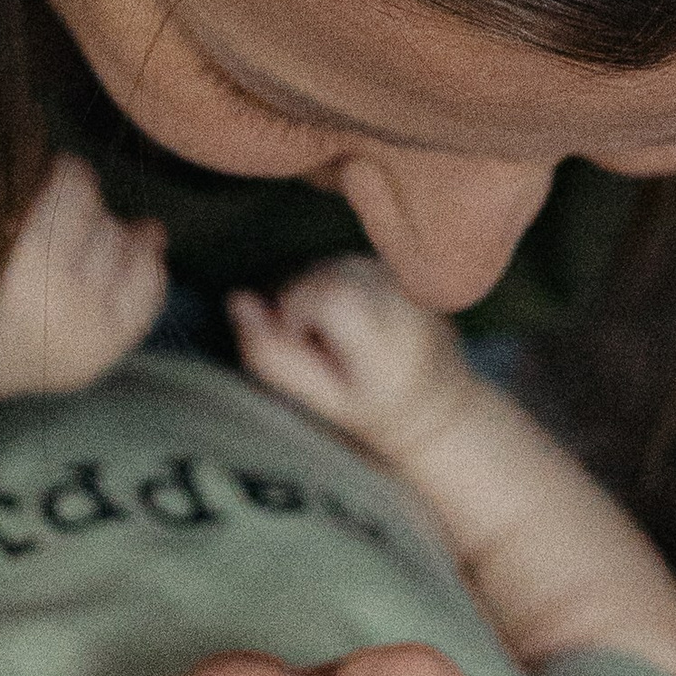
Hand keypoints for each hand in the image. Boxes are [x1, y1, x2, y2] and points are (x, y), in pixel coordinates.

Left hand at [0, 160, 167, 405]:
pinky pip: (43, 173)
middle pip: (119, 234)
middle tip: (44, 252)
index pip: (150, 277)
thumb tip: (154, 233)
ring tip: (28, 221)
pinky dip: (32, 174)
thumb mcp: (69, 348)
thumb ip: (120, 298)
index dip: (127, 261)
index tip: (90, 266)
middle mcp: (71, 305)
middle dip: (91, 233)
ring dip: (64, 196)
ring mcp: (31, 261)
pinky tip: (9, 201)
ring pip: (84, 192)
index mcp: (95, 344)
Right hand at [228, 255, 469, 458]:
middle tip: (331, 354)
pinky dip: (338, 291)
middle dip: (304, 310)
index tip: (316, 356)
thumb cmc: (376, 409)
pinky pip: (345, 266)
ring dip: (319, 300)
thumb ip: (273, 354)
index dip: (293, 322)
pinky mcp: (399, 267)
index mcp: (376, 321)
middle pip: (313, 276)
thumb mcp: (321, 398)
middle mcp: (392, 285)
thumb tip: (237, 300)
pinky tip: (358, 324)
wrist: (438, 406)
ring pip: (325, 267)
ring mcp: (399, 272)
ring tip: (347, 342)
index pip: (303, 293)